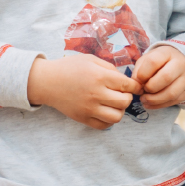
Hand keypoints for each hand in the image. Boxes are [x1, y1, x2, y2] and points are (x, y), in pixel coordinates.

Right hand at [26, 53, 141, 129]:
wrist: (48, 82)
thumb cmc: (70, 67)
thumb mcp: (92, 60)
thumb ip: (110, 68)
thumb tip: (124, 79)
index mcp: (100, 77)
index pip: (127, 85)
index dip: (136, 86)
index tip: (137, 86)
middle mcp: (96, 94)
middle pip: (125, 102)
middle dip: (128, 97)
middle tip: (123, 93)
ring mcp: (89, 109)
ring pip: (116, 117)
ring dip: (120, 110)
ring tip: (115, 103)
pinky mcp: (82, 119)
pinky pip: (103, 126)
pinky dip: (109, 120)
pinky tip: (106, 111)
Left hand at [134, 45, 184, 108]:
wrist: (182, 64)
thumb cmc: (161, 62)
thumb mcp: (149, 59)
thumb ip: (139, 69)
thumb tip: (136, 85)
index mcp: (168, 53)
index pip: (153, 61)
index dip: (142, 74)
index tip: (138, 80)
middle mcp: (180, 64)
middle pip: (165, 77)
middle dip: (150, 87)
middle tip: (143, 91)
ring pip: (171, 93)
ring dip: (154, 100)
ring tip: (144, 99)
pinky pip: (173, 102)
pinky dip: (159, 105)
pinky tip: (151, 103)